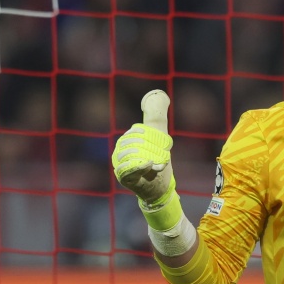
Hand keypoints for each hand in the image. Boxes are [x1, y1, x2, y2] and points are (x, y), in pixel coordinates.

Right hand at [112, 90, 173, 204]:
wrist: (159, 187)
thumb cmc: (158, 161)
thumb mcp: (160, 136)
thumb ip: (157, 116)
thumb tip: (159, 96)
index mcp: (128, 139)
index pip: (137, 132)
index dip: (152, 137)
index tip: (163, 145)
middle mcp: (121, 150)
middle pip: (135, 143)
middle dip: (153, 149)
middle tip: (163, 158)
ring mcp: (120, 164)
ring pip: (132, 155)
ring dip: (149, 158)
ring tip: (158, 164)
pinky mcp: (123, 178)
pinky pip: (126, 168)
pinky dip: (139, 166)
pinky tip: (149, 165)